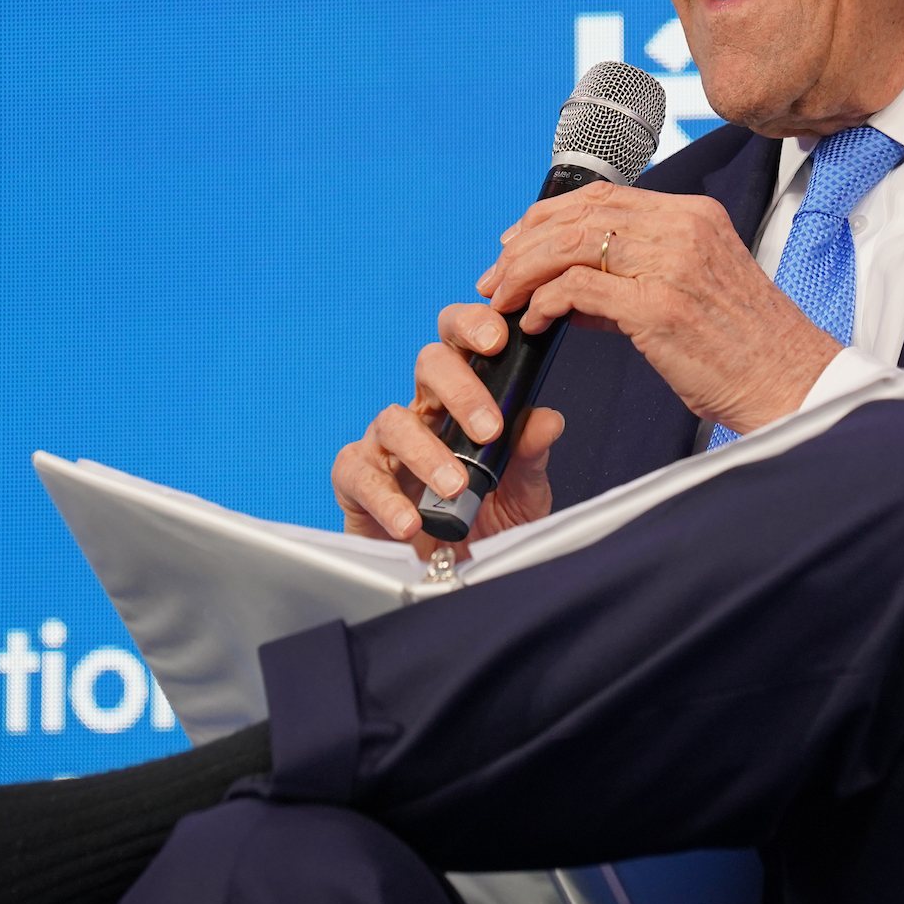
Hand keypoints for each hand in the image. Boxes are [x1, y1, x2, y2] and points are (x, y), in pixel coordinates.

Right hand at [331, 301, 563, 555]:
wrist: (451, 577)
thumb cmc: (485, 523)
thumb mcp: (523, 492)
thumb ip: (531, 455)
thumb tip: (547, 420)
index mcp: (463, 399)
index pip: (461, 341)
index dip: (474, 326)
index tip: (499, 339)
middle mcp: (423, 410)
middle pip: (429, 364)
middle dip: (461, 389)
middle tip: (489, 430)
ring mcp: (386, 443)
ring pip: (394, 419)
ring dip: (427, 453)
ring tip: (456, 487)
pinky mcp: (356, 479)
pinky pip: (359, 473)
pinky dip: (385, 498)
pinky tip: (411, 522)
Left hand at [474, 182, 839, 434]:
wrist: (790, 383)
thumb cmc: (745, 349)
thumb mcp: (693, 293)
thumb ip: (634, 280)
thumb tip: (569, 289)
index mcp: (695, 216)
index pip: (603, 195)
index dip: (549, 213)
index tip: (517, 240)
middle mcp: (683, 228)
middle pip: (579, 213)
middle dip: (524, 242)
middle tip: (497, 274)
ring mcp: (672, 264)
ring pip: (570, 244)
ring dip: (524, 271)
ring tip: (504, 298)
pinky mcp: (659, 306)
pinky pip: (578, 289)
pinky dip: (544, 302)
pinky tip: (536, 322)